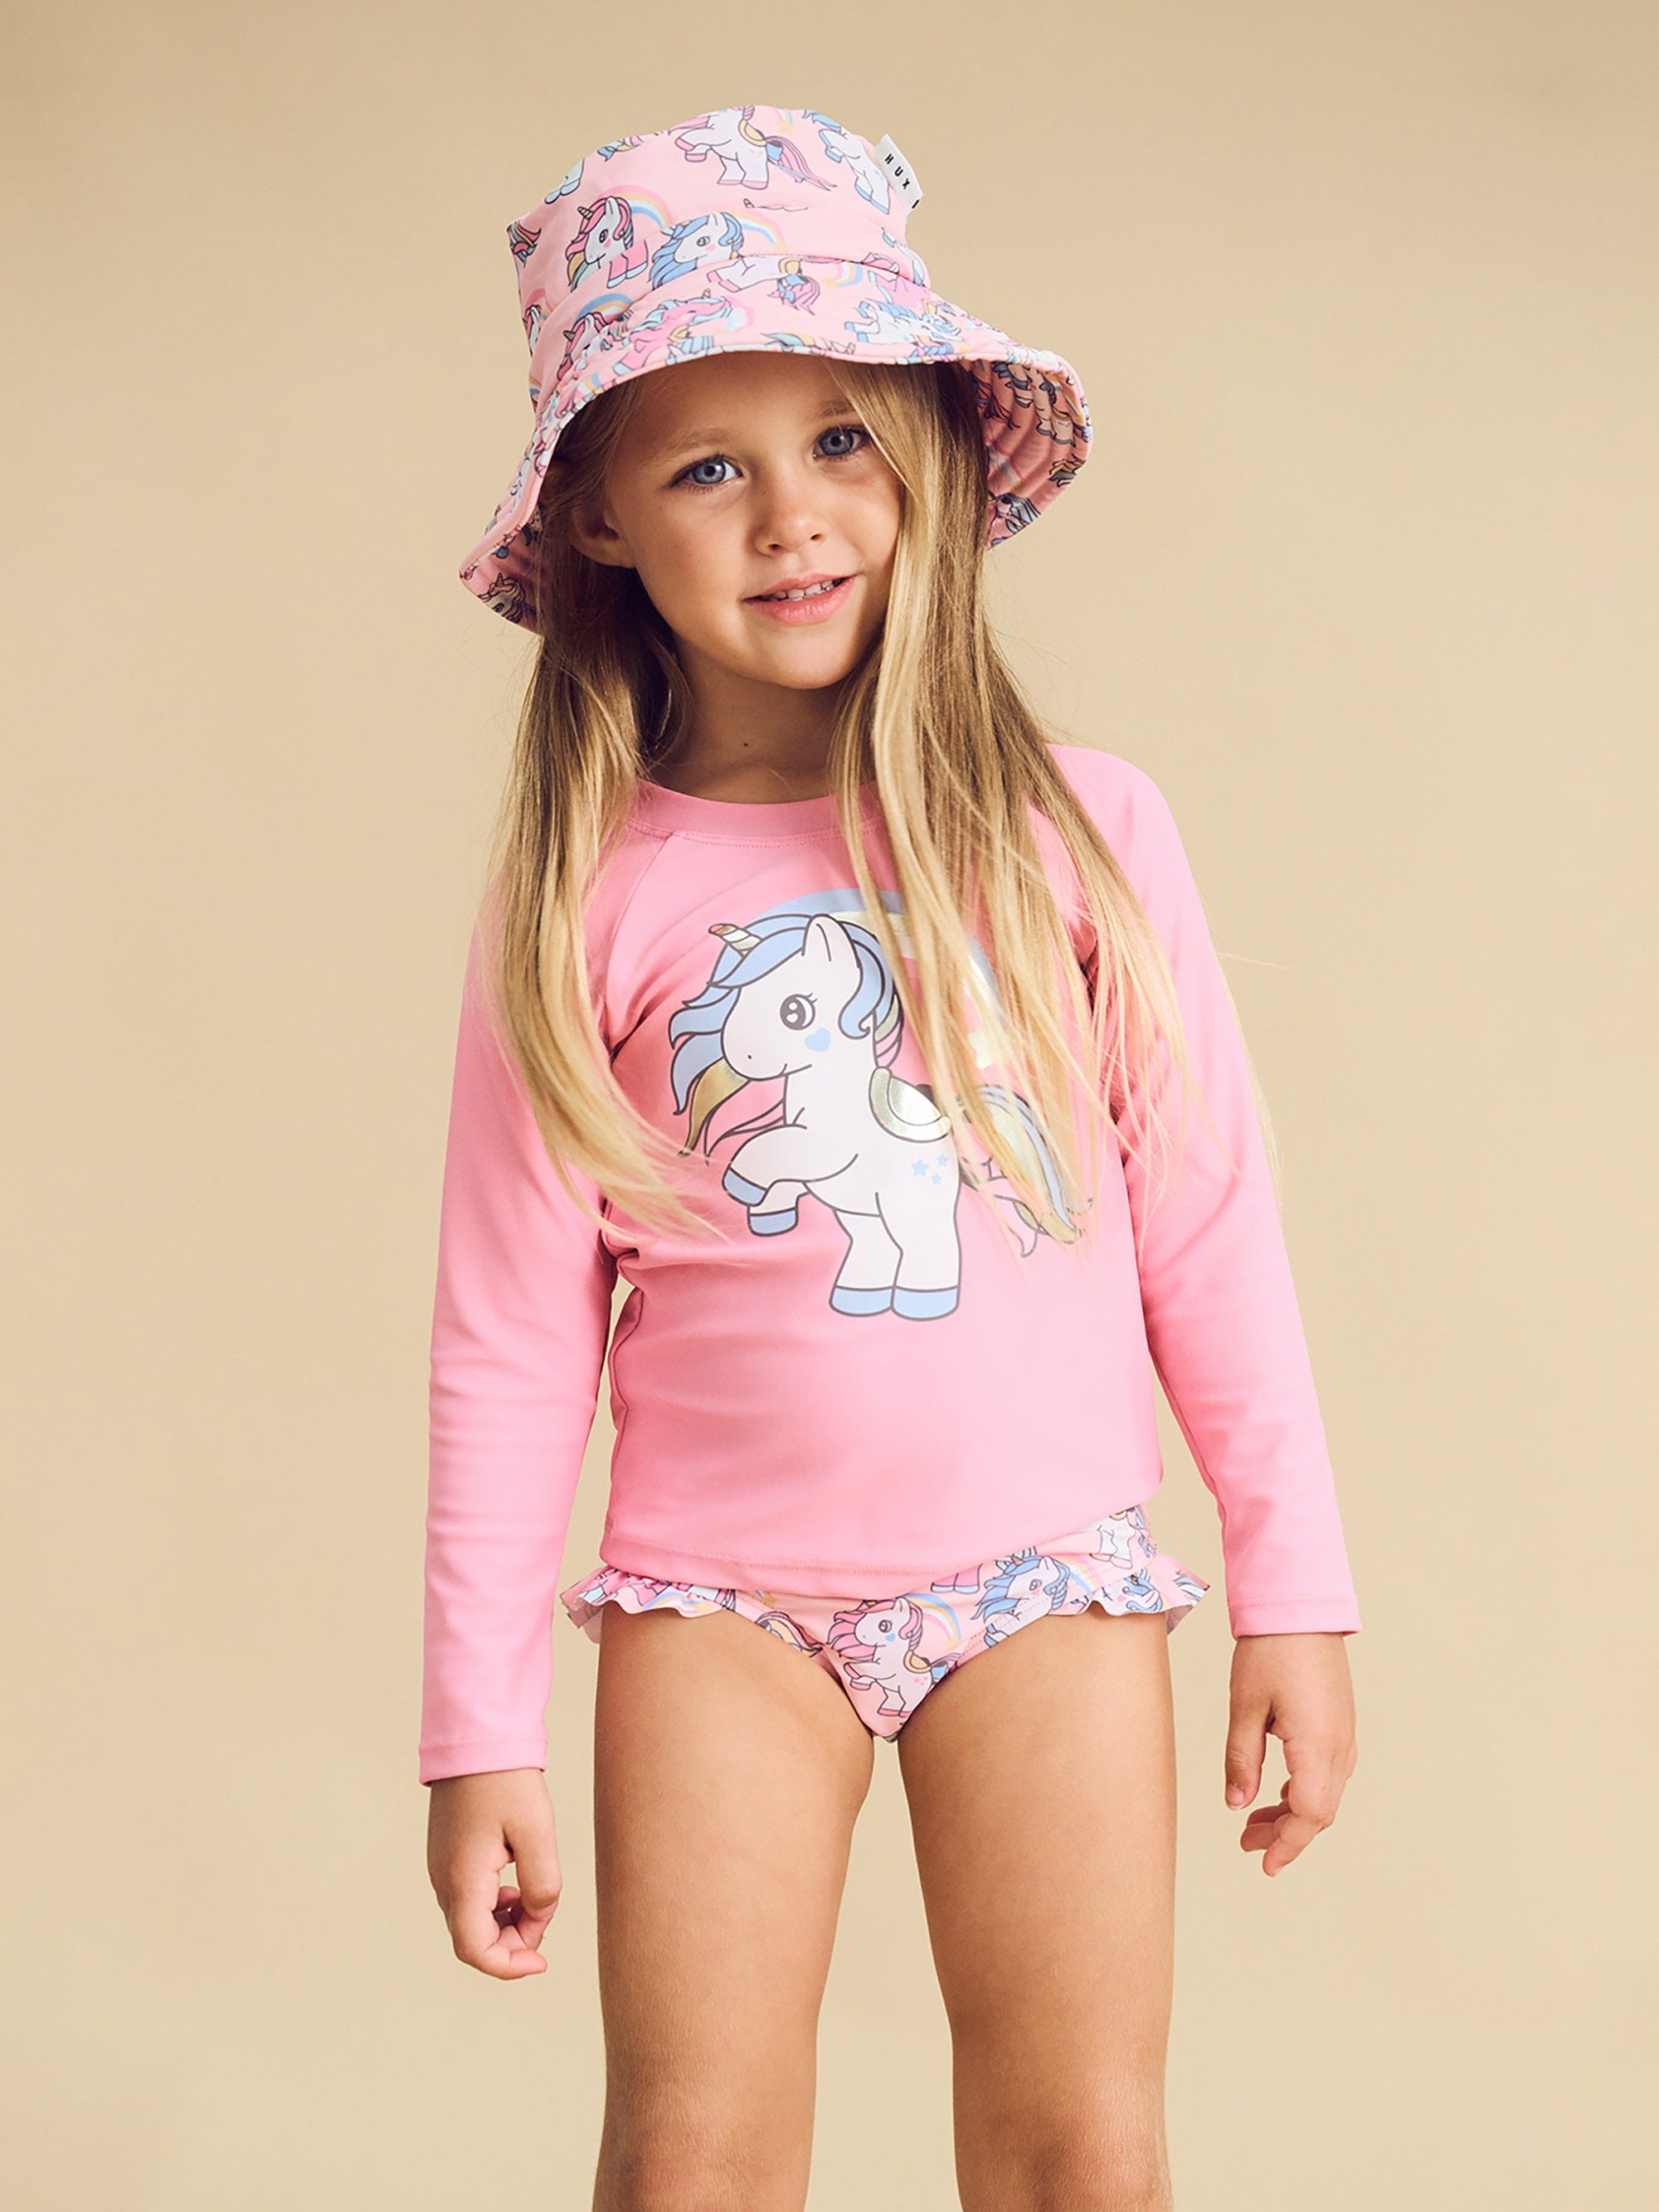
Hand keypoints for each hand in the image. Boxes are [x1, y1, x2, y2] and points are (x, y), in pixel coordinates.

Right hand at [426, 1768, 562, 1976]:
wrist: (476, 1738)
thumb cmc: (507, 1782)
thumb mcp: (537, 1832)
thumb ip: (543, 1884)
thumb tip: (539, 1917)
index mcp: (462, 1880)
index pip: (475, 1951)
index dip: (509, 1967)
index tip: (542, 1962)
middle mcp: (443, 1881)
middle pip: (472, 1940)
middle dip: (512, 1945)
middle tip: (545, 1920)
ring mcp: (441, 1868)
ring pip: (470, 1920)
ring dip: (505, 1924)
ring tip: (536, 1900)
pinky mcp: (447, 1855)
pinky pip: (468, 1898)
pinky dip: (495, 1905)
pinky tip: (518, 1884)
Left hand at [1224, 1633, 1356, 1875]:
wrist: (1301, 1608)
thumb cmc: (1270, 1650)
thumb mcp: (1245, 1706)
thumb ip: (1241, 1760)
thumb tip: (1237, 1805)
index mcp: (1317, 1745)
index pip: (1309, 1814)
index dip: (1287, 1844)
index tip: (1264, 1864)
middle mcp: (1339, 1747)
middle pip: (1320, 1811)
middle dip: (1285, 1834)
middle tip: (1247, 1843)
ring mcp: (1344, 1735)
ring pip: (1325, 1794)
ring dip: (1293, 1814)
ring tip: (1254, 1823)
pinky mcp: (1340, 1724)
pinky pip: (1328, 1773)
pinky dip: (1303, 1792)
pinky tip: (1276, 1793)